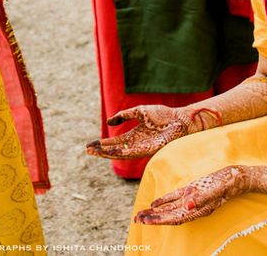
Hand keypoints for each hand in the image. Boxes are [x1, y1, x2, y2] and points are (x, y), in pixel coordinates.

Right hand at [85, 105, 208, 159]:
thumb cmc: (163, 115)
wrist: (179, 119)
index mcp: (134, 135)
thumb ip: (124, 115)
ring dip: (107, 153)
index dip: (102, 143)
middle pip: (115, 149)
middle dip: (101, 150)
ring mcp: (142, 148)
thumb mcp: (139, 112)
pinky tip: (109, 152)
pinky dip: (119, 152)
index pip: (115, 141)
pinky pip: (131, 153)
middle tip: (87, 151)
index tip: (90, 145)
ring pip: (120, 154)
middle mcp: (136, 143)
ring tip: (94, 152)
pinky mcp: (148, 150)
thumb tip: (109, 121)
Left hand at [134, 165, 250, 224]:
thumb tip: (188, 206)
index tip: (145, 221)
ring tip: (140, 214)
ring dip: (155, 212)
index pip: (174, 218)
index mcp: (198, 209)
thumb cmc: (230, 184)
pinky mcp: (192, 191)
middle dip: (152, 218)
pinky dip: (163, 201)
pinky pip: (175, 198)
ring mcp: (192, 199)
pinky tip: (153, 204)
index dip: (159, 220)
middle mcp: (193, 207)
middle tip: (135, 219)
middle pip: (168, 216)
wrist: (238, 178)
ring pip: (169, 208)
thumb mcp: (217, 189)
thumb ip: (203, 198)